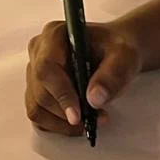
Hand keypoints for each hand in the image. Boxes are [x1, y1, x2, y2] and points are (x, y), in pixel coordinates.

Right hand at [25, 19, 143, 135]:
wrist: (115, 51)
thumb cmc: (116, 48)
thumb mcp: (124, 56)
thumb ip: (113, 74)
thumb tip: (94, 99)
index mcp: (55, 35)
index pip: (46, 67)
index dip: (60, 93)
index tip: (77, 115)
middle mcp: (39, 51)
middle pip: (40, 91)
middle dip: (66, 112)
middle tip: (95, 118)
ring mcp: (35, 71)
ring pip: (36, 106)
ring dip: (61, 122)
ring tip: (89, 121)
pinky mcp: (37, 89)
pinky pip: (38, 114)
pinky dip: (57, 124)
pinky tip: (77, 124)